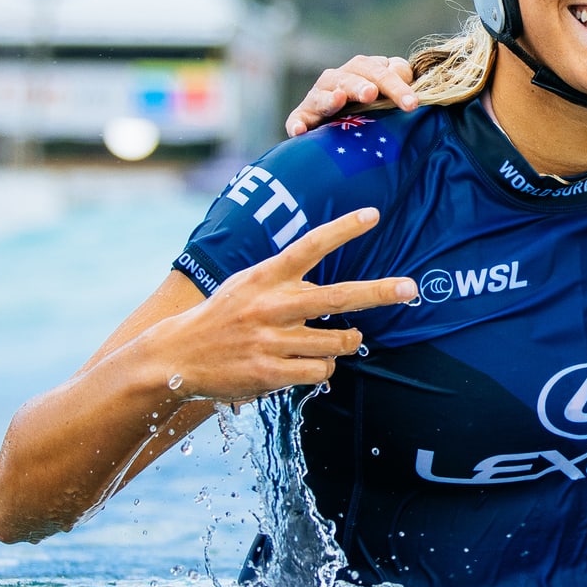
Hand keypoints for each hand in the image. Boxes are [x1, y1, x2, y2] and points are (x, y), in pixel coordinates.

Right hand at [135, 206, 415, 403]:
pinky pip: (320, 372)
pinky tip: (308, 365)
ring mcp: (271, 340)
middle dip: (379, 292)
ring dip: (345, 344)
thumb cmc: (221, 317)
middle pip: (338, 297)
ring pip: (337, 343)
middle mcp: (272, 305)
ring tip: (335, 342)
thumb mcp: (247, 285)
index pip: (309, 246)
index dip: (342, 229)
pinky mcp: (270, 372)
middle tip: (410, 288)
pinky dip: (323, 369)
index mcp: (266, 277)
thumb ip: (285, 281)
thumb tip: (331, 293)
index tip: (373, 214)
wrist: (176, 355)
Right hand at [286, 55, 418, 135]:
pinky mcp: (302, 118)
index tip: (412, 104)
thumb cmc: (372, 108)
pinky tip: (301, 131)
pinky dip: (297, 124)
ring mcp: (317, 98)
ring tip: (339, 99)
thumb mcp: (388, 93)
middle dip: (362, 85)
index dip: (396, 84)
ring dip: (330, 97)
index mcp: (362, 71)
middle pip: (351, 77)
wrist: (340, 135)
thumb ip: (399, 80)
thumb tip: (406, 79)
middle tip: (372, 94)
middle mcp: (338, 80)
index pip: (380, 70)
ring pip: (322, 94)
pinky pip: (297, 120)